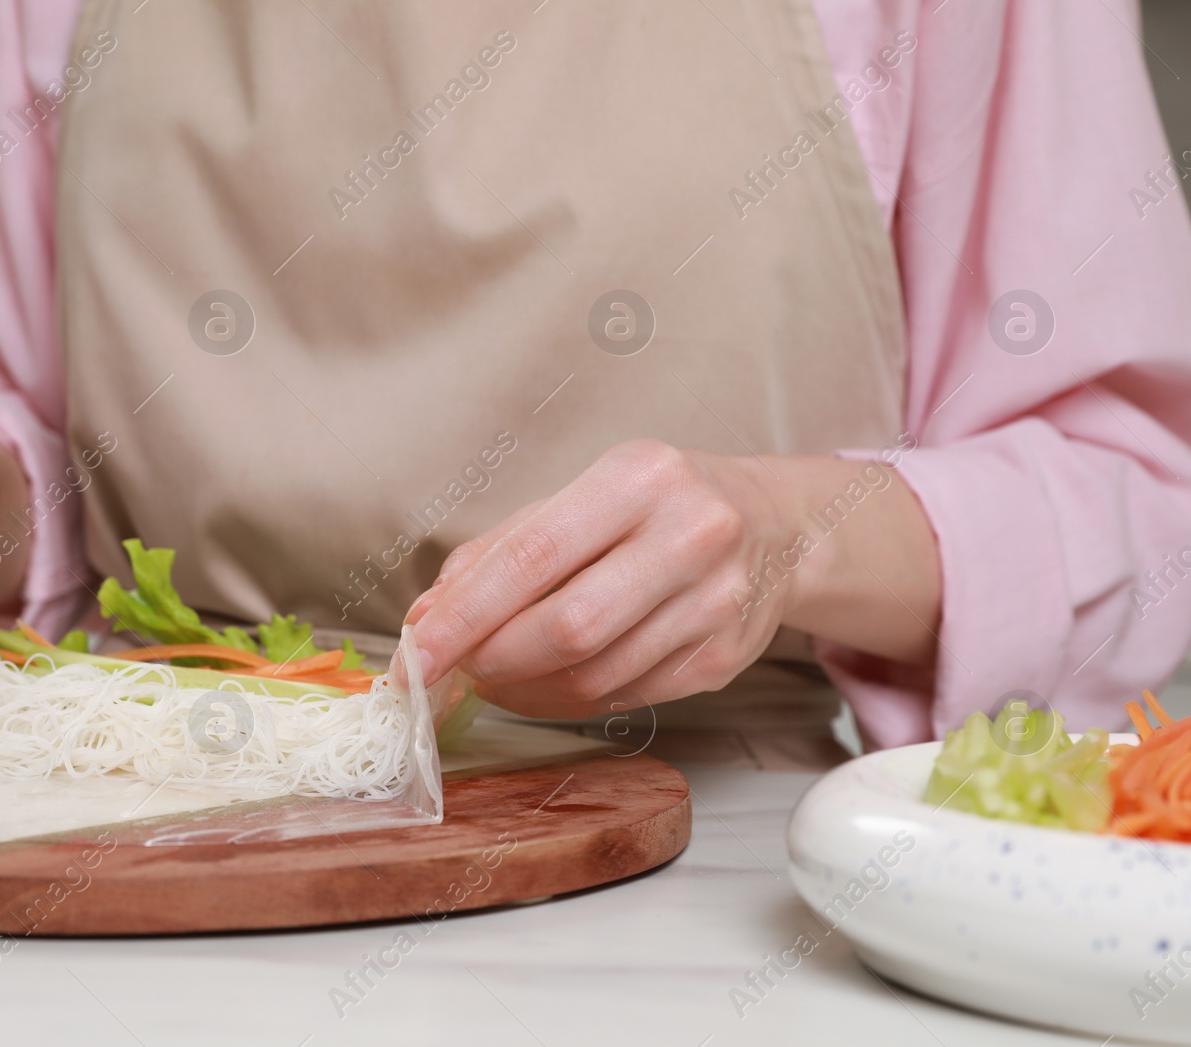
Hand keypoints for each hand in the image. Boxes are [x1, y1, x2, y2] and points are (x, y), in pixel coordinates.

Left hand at [405, 439, 939, 718]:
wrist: (776, 527)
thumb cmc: (653, 508)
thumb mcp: (579, 498)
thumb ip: (499, 551)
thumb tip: (427, 617)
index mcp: (639, 478)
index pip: (535, 556)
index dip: (465, 615)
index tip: (414, 655)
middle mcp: (690, 535)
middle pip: (570, 627)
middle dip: (493, 660)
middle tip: (451, 671)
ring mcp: (717, 602)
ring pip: (595, 675)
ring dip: (525, 689)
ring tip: (495, 675)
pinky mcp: (725, 658)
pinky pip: (625, 697)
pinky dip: (569, 699)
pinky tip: (549, 683)